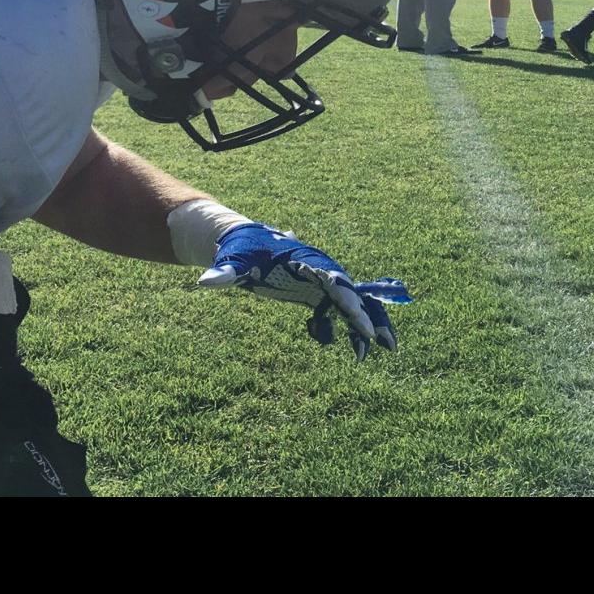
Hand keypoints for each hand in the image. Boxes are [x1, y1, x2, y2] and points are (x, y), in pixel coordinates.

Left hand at [197, 223, 410, 360]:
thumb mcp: (233, 263)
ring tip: (388, 349)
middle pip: (353, 293)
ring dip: (371, 324)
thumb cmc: (240, 251)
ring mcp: (322, 282)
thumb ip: (224, 273)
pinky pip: (341, 312)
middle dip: (371, 316)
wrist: (244, 241)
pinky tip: (357, 352)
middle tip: (386, 342)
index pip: (333, 281)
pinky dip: (352, 329)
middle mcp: (321, 270)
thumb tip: (206, 281)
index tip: (359, 322)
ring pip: (354, 303)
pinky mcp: (318, 293)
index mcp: (306, 261)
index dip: (348, 301)